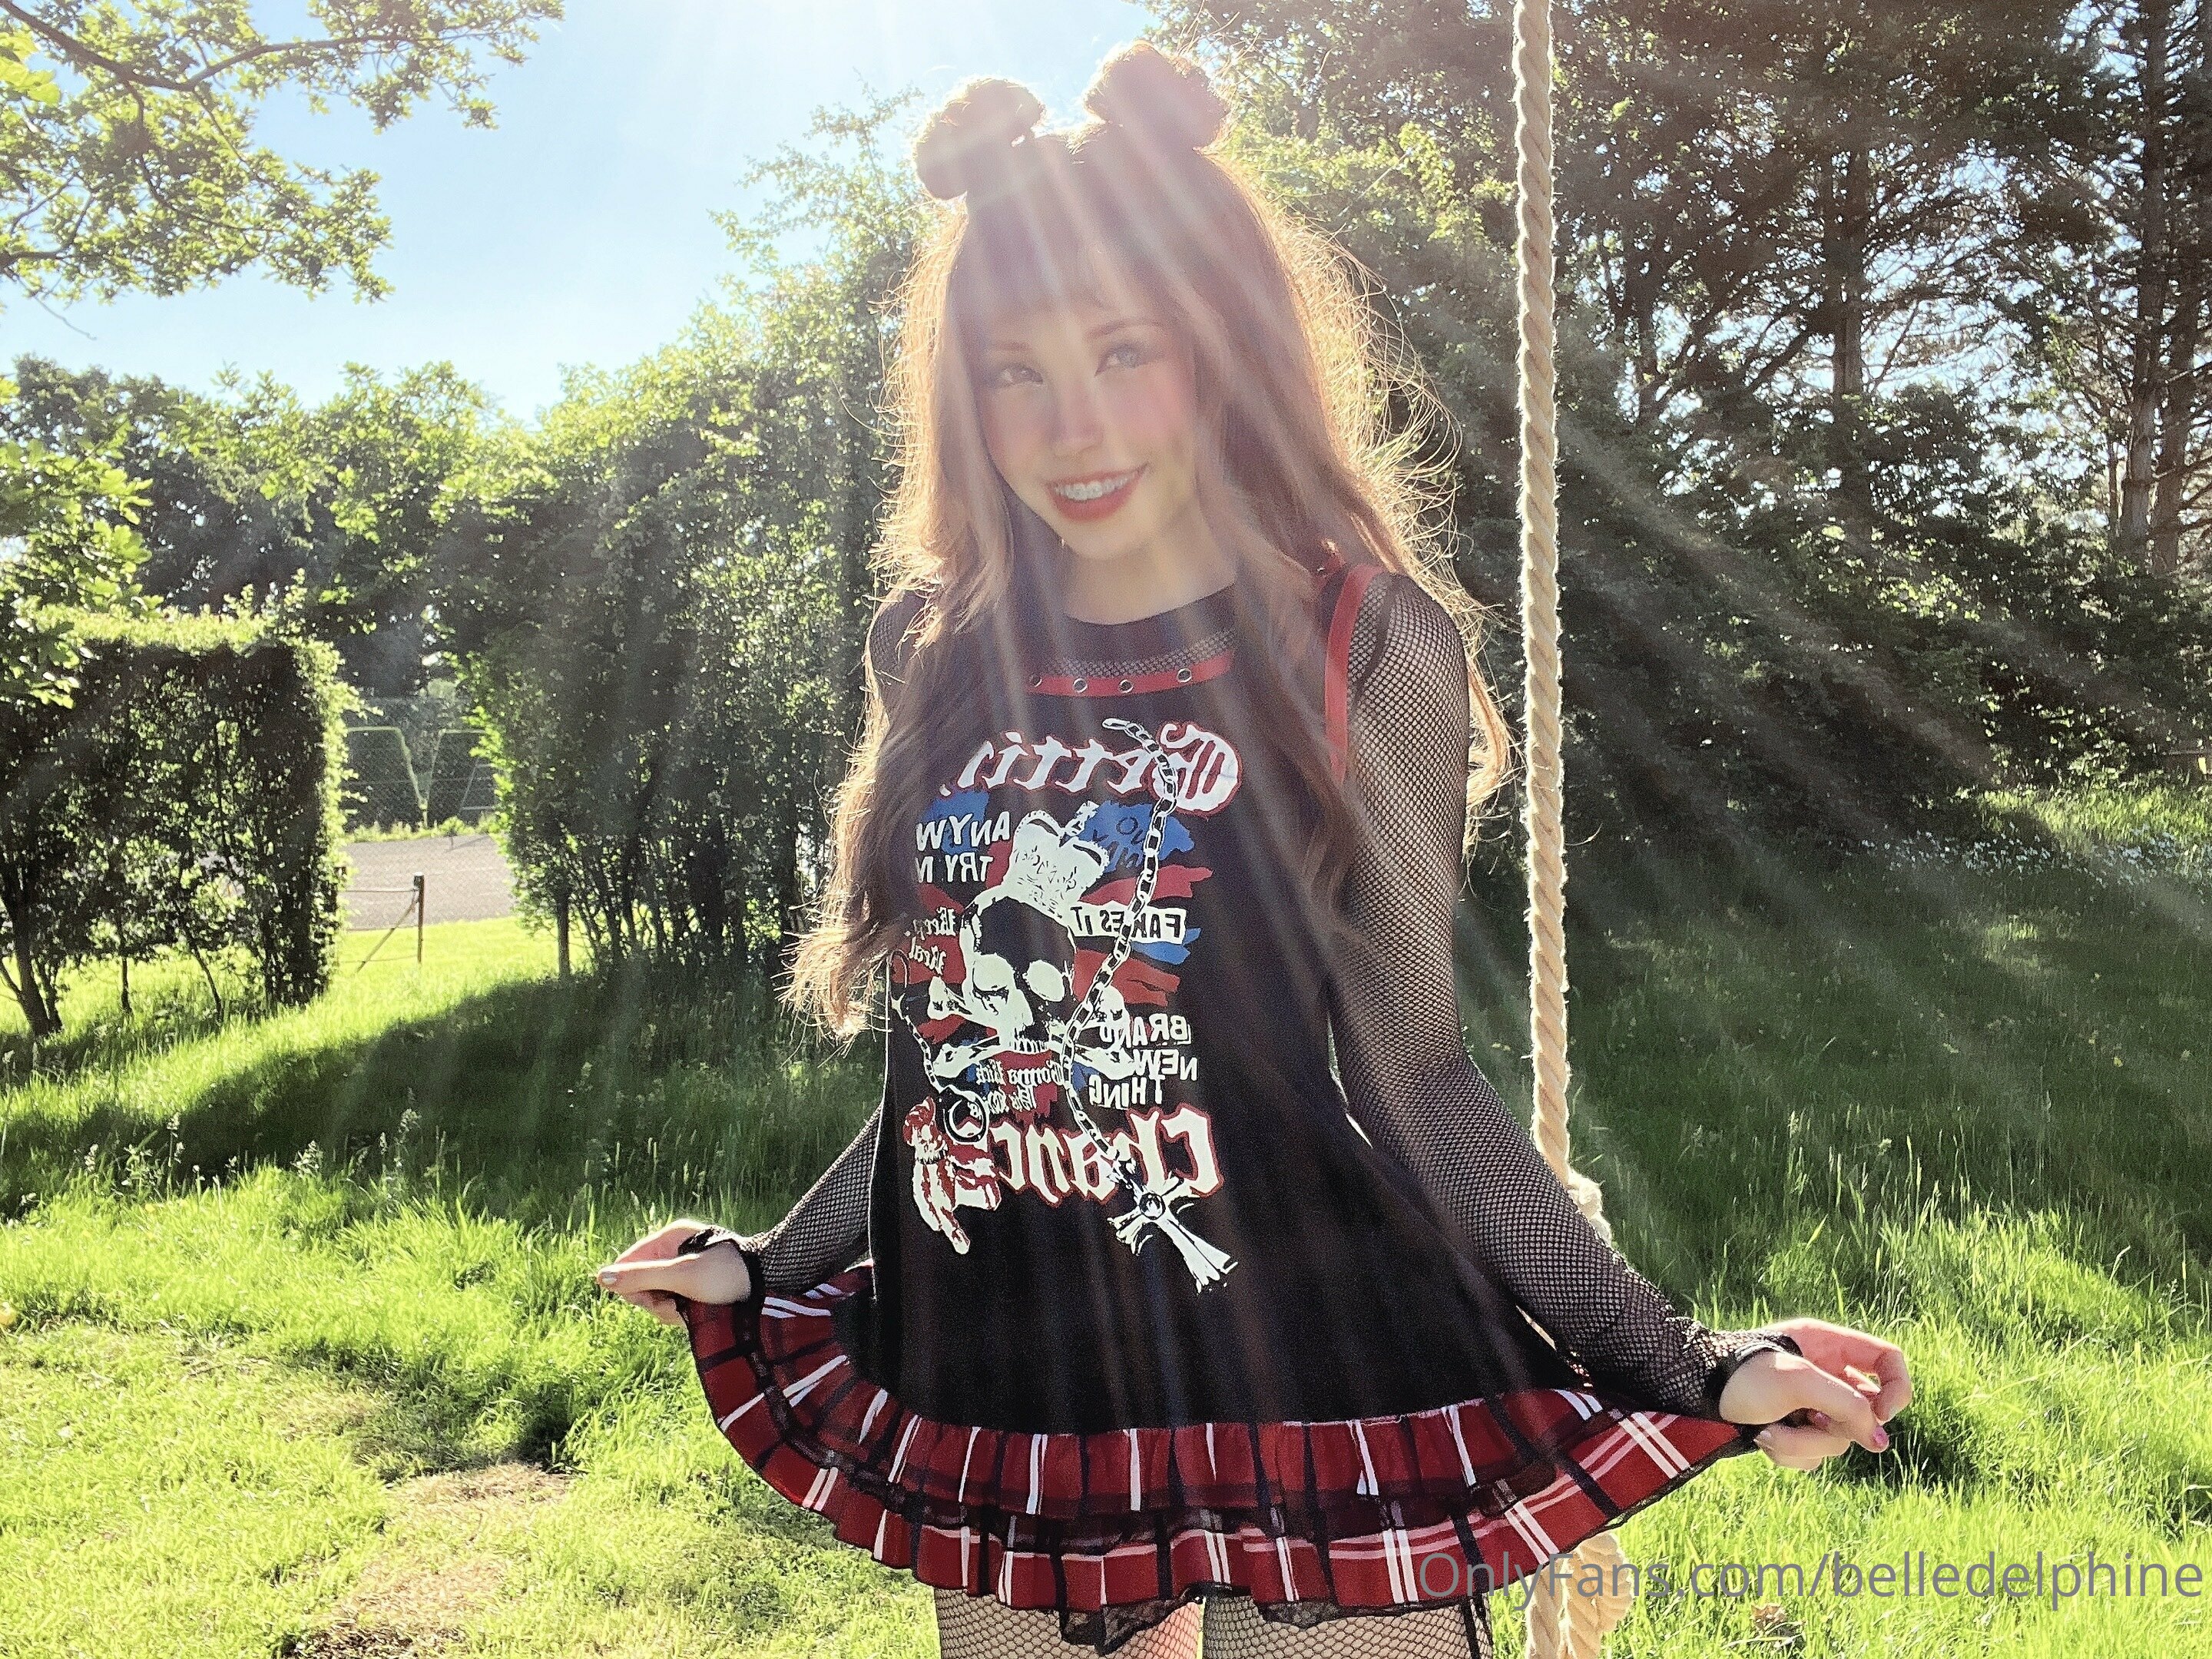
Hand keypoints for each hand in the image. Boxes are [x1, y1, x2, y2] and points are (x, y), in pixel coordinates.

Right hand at [595, 1219, 751, 1325]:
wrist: (768, 1285)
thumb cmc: (727, 1275)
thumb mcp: (682, 1276)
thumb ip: (642, 1277)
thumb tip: (601, 1278)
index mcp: (669, 1238)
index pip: (628, 1264)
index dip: (633, 1288)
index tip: (652, 1300)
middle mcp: (673, 1251)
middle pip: (641, 1283)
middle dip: (656, 1302)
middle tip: (678, 1307)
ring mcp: (682, 1269)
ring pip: (656, 1297)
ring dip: (670, 1310)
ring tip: (692, 1310)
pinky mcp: (691, 1286)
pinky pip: (671, 1302)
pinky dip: (680, 1312)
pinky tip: (695, 1314)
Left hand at [1717, 1317, 1909, 1470]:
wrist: (1693, 1395)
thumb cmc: (1743, 1375)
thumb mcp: (1799, 1382)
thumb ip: (1847, 1406)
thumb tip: (1879, 1442)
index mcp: (1828, 1344)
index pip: (1887, 1359)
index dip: (1896, 1387)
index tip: (1881, 1413)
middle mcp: (1824, 1373)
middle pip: (1865, 1411)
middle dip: (1836, 1427)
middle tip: (1810, 1422)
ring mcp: (1810, 1404)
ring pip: (1837, 1440)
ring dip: (1803, 1444)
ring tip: (1768, 1430)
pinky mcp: (1794, 1429)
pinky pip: (1813, 1455)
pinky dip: (1789, 1452)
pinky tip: (1762, 1438)